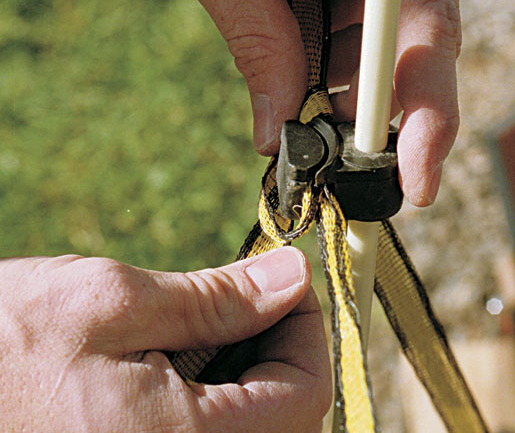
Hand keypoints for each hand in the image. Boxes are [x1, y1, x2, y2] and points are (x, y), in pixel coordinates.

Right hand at [0, 248, 329, 431]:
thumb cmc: (7, 346)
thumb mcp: (114, 301)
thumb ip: (216, 296)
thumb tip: (291, 276)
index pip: (305, 395)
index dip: (305, 327)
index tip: (282, 279)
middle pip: (285, 415)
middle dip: (274, 342)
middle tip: (241, 290)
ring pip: (251, 424)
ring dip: (244, 364)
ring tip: (197, 319)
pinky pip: (207, 430)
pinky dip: (211, 389)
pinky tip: (175, 351)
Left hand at [59, 0, 459, 204]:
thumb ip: (258, 44)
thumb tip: (280, 131)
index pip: (423, 17)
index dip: (423, 109)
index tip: (415, 179)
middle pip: (420, 24)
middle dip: (377, 95)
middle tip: (326, 147)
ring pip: (394, 18)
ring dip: (348, 65)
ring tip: (288, 79)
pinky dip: (337, 32)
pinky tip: (294, 36)